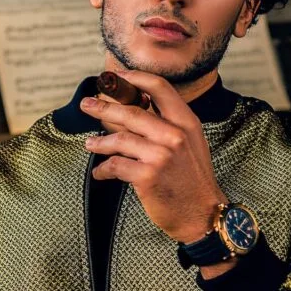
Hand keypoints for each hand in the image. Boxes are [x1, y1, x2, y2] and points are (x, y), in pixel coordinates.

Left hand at [81, 70, 227, 244]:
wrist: (203, 214)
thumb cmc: (193, 180)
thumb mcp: (191, 144)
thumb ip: (169, 125)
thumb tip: (136, 109)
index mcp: (187, 122)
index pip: (160, 88)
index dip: (135, 78)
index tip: (118, 76)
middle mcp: (175, 135)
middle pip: (131, 112)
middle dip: (103, 107)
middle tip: (86, 104)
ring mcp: (161, 155)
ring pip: (119, 139)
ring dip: (100, 142)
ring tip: (90, 144)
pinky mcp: (147, 176)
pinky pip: (115, 165)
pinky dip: (103, 169)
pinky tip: (100, 173)